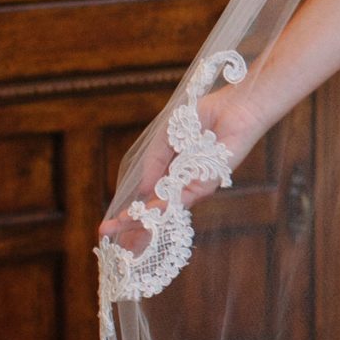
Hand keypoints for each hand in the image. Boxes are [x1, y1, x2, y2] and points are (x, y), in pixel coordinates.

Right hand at [96, 81, 265, 259]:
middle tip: (105, 232)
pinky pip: (182, 197)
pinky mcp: (209, 182)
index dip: (131, 210)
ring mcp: (196, 185)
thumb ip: (154, 161)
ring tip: (118, 226)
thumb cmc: (204, 117)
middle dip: (132, 223)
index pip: (150, 198)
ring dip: (142, 218)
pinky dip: (164, 204)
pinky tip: (146, 210)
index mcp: (176, 173)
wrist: (234, 107)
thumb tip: (142, 191)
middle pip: (157, 211)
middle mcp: (185, 183)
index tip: (108, 224)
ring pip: (166, 209)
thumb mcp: (167, 137)